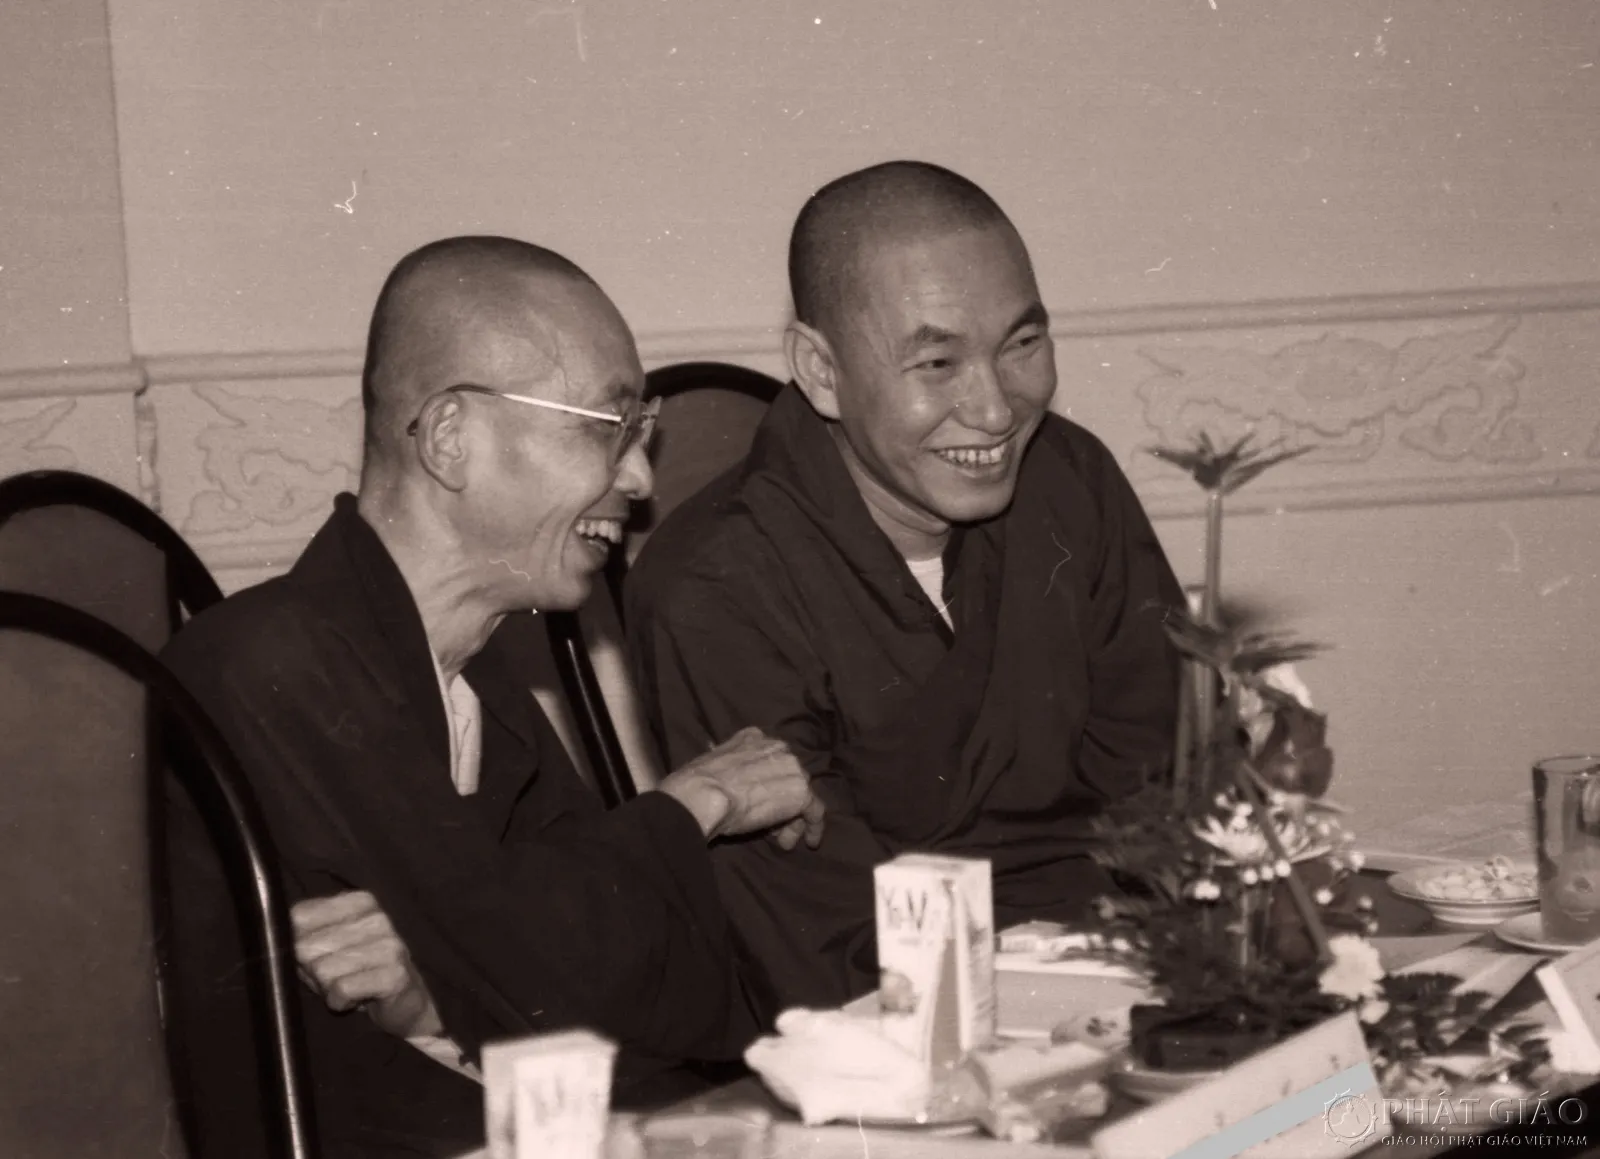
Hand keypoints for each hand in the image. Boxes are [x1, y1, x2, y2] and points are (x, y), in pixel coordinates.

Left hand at [291, 890, 442, 1038]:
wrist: (407, 1003)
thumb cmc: (359, 973)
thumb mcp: (329, 947)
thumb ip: (303, 935)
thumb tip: (277, 937)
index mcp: (359, 902)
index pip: (298, 917)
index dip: (297, 944)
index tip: (318, 955)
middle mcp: (377, 917)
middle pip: (306, 947)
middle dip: (312, 971)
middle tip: (336, 976)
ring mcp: (389, 945)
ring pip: (322, 971)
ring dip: (328, 988)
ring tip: (350, 986)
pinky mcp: (394, 975)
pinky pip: (341, 990)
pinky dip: (341, 1001)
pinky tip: (358, 999)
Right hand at [656, 726, 824, 848]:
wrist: (703, 795)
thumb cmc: (696, 783)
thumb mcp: (710, 763)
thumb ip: (726, 765)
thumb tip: (722, 771)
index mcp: (753, 738)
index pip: (770, 762)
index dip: (766, 785)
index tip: (758, 804)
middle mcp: (777, 748)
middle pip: (788, 778)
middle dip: (781, 803)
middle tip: (771, 828)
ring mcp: (791, 768)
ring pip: (800, 795)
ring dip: (792, 819)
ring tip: (781, 840)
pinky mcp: (800, 791)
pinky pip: (814, 810)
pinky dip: (813, 827)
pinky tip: (809, 841)